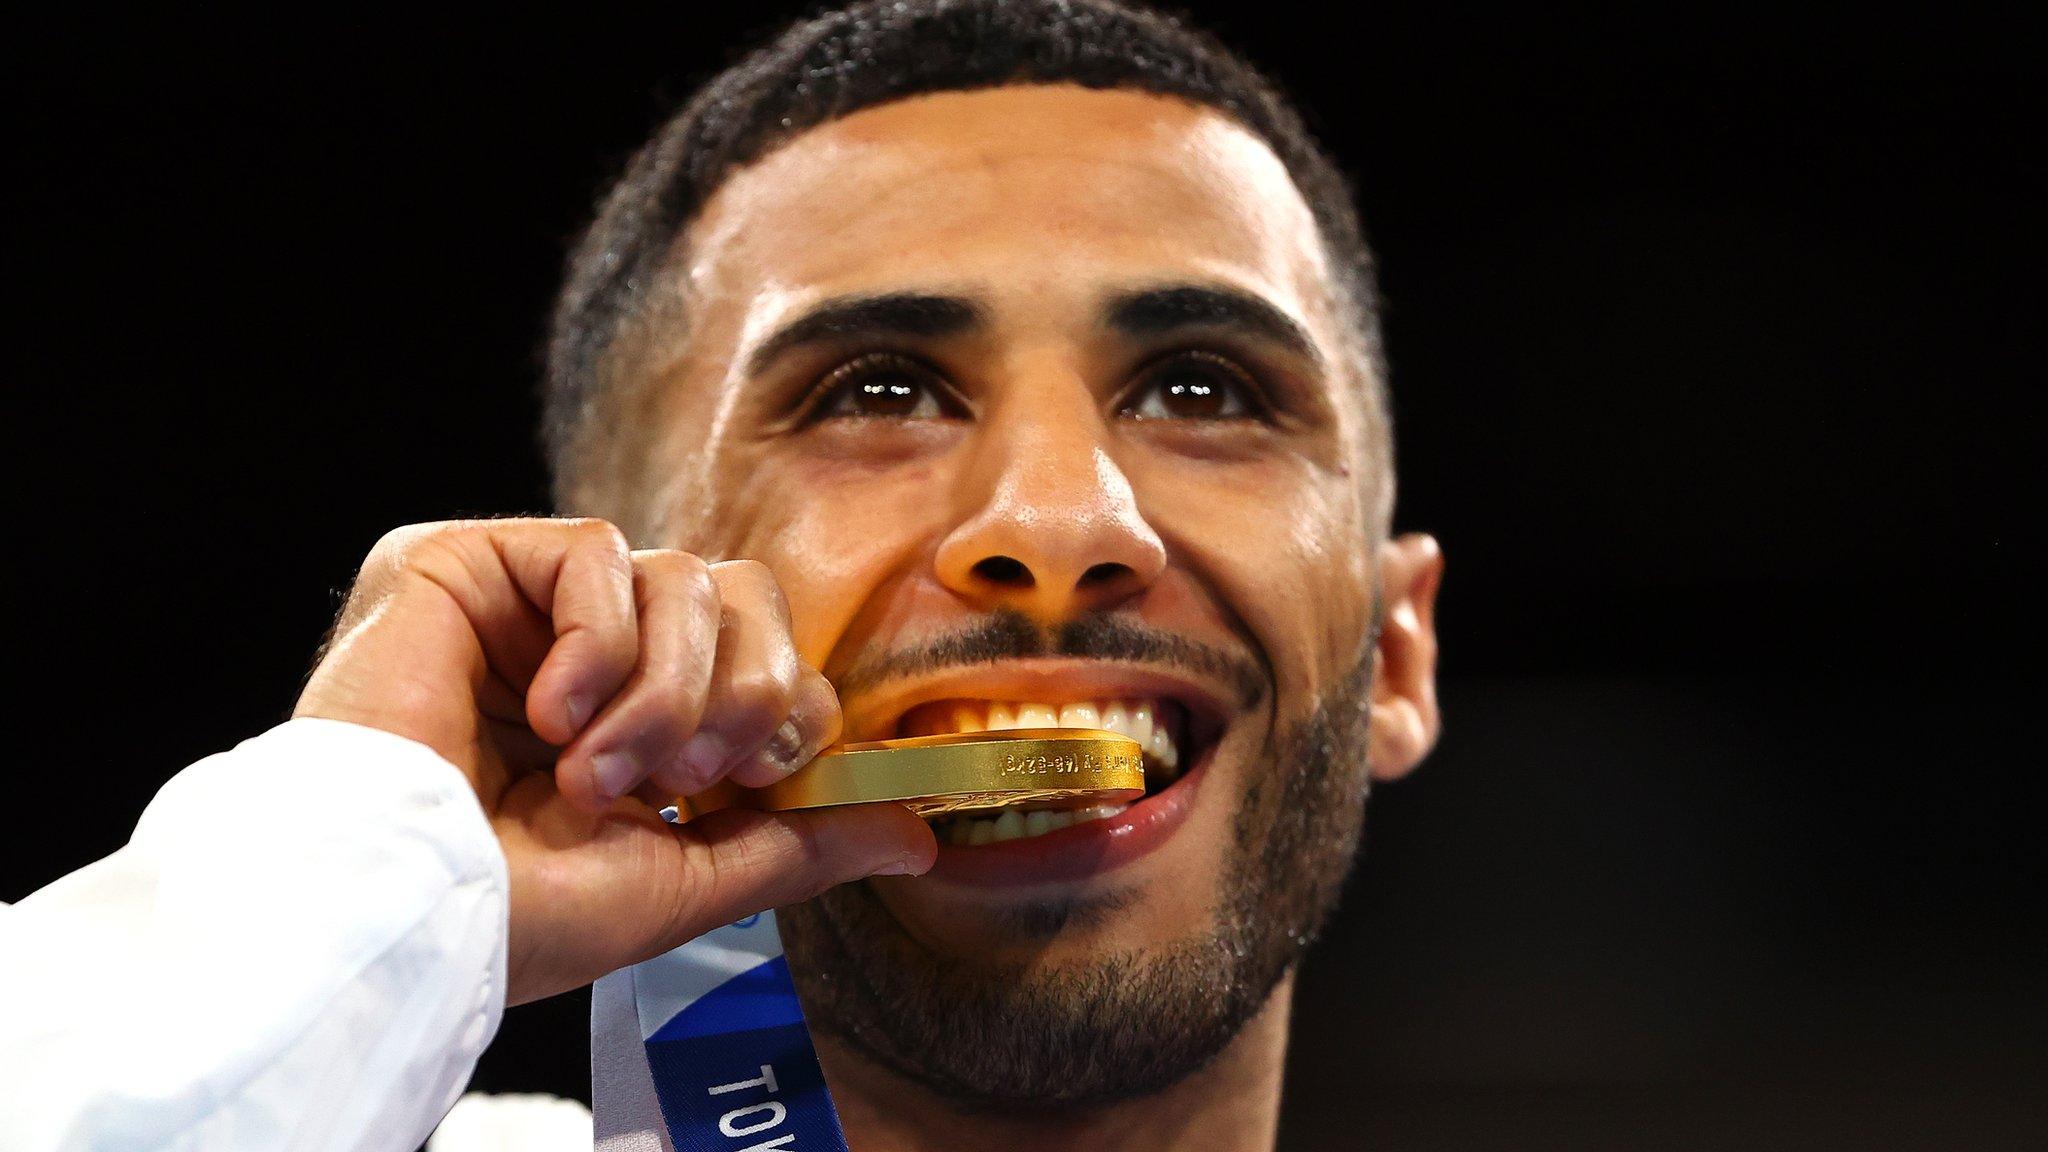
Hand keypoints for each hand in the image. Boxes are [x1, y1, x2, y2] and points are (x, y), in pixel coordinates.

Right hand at [295, 518, 934, 1003]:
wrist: (407, 910)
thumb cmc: (522, 913)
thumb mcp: (689, 878)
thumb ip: (800, 840)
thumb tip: (920, 835)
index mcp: (644, 719)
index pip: (771, 656)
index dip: (792, 706)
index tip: (758, 781)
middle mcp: (594, 651)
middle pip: (746, 593)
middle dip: (747, 690)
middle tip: (690, 774)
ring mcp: (531, 605)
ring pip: (684, 574)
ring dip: (665, 688)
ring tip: (598, 771)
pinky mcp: (470, 562)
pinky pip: (598, 551)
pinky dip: (597, 646)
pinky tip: (548, 718)